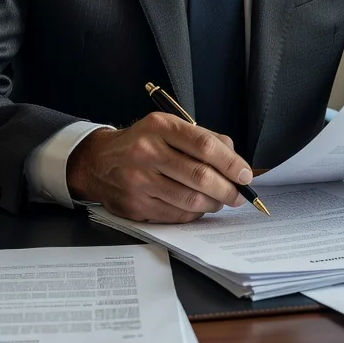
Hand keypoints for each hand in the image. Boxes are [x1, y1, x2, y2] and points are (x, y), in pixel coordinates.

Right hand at [66, 112, 252, 222]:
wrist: (98, 161)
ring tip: (220, 200)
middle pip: (200, 176)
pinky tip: (198, 207)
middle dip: (227, 189)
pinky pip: (176, 215)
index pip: (204, 145)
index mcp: (160, 127)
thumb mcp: (168, 127)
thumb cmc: (142, 142)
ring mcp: (139, 181)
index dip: (230, 162)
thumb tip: (235, 160)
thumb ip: (203, 138)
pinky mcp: (135, 205)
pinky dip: (194, 214)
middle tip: (239, 194)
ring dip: (213, 203)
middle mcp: (147, 152)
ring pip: (190, 200)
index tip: (244, 174)